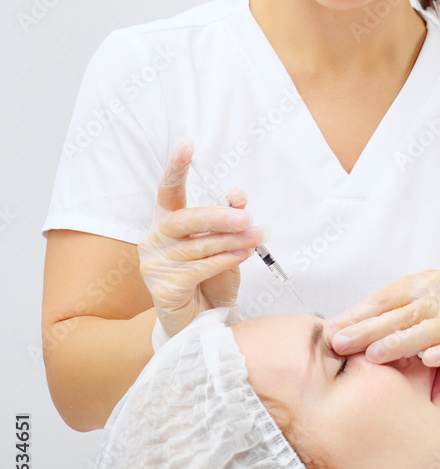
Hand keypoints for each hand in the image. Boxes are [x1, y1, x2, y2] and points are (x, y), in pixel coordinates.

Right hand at [138, 139, 264, 338]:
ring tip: (255, 237)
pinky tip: (243, 254)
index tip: (186, 145)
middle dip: (216, 216)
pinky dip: (224, 260)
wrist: (203, 323)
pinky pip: (199, 268)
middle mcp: (153, 241)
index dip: (176, 168)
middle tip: (244, 217)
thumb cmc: (211, 280)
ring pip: (197, 246)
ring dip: (230, 241)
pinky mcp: (162, 289)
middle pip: (183, 220)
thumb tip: (237, 196)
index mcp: (167, 224)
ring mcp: (154, 266)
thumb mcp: (225, 245)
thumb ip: (228, 220)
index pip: (169, 191)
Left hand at [322, 269, 439, 382]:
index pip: (384, 299)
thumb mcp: (411, 309)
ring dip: (400, 343)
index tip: (331, 331)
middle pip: (401, 314)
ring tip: (374, 355)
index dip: (357, 315)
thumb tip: (335, 331)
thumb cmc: (437, 318)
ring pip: (428, 330)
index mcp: (421, 284)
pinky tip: (428, 361)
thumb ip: (381, 318)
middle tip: (342, 344)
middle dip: (368, 330)